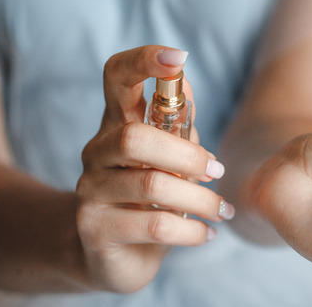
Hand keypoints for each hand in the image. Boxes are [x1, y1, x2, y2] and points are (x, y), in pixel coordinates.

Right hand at [75, 45, 234, 292]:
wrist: (112, 255)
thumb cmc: (147, 197)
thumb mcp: (167, 157)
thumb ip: (177, 125)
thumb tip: (185, 80)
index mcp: (116, 124)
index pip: (116, 77)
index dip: (143, 61)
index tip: (177, 56)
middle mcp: (97, 152)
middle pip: (135, 138)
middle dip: (187, 155)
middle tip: (217, 171)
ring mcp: (90, 191)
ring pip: (151, 185)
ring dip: (199, 199)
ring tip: (222, 211)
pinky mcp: (96, 231)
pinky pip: (154, 226)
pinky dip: (191, 230)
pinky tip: (206, 234)